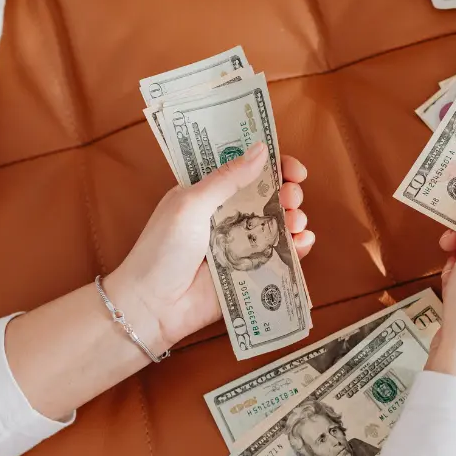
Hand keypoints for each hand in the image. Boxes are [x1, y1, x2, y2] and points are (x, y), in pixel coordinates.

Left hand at [104, 143, 313, 353]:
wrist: (153, 305)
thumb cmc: (162, 250)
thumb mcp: (191, 204)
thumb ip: (227, 179)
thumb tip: (261, 150)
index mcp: (209, 193)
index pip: (246, 169)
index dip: (273, 165)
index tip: (293, 169)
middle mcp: (228, 216)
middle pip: (269, 195)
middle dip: (288, 191)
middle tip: (291, 197)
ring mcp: (241, 244)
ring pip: (279, 224)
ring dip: (295, 217)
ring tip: (295, 221)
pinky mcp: (251, 272)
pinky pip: (281, 256)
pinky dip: (298, 248)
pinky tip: (302, 242)